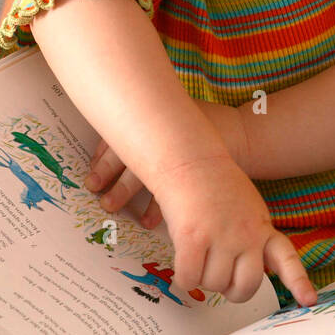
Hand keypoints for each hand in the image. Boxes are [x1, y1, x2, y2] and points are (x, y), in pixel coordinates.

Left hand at [84, 97, 251, 221]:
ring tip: (111, 206)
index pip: (123, 134)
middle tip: (96, 190)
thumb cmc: (205, 126)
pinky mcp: (194, 175)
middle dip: (108, 174)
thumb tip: (115, 128)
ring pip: (143, 175)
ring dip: (124, 192)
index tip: (91, 172)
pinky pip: (168, 194)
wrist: (242, 135)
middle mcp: (165, 135)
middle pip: (127, 155)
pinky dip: (155, 208)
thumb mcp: (178, 114)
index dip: (103, 155)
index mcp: (157, 119)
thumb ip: (151, 121)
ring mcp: (179, 155)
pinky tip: (147, 220)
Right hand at [153, 152, 316, 306]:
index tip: (308, 300)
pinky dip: (184, 278)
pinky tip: (183, 264)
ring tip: (197, 256)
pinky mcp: (194, 237)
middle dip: (231, 290)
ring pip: (215, 284)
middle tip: (219, 278)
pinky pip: (191, 278)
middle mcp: (247, 234)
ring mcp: (222, 236)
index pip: (287, 258)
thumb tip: (239, 269)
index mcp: (262, 226)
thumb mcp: (246, 207)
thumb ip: (251, 235)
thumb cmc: (212, 182)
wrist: (189, 157)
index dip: (298, 282)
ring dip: (203, 279)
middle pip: (247, 285)